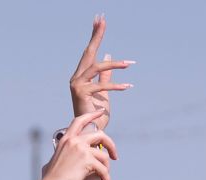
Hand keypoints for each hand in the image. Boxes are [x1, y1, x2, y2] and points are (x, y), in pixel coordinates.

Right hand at [40, 112, 116, 179]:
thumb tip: (63, 162)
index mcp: (66, 139)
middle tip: (114, 156)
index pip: (80, 121)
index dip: (92, 115)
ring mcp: (81, 150)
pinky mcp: (87, 162)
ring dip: (107, 168)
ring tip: (105, 177)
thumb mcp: (55, 161)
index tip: (101, 112)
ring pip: (104, 155)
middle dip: (110, 145)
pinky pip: (104, 170)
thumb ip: (62, 156)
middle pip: (100, 136)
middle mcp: (75, 141)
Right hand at [69, 15, 133, 131]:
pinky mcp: (81, 93)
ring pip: (97, 68)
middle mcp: (76, 78)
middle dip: (96, 36)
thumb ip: (106, 75)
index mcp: (81, 76)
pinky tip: (128, 86)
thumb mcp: (104, 92)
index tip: (99, 21)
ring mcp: (77, 85)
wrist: (89, 134)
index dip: (94, 36)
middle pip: (89, 53)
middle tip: (102, 19)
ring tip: (129, 64)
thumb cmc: (96, 116)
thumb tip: (109, 55)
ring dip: (114, 65)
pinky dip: (116, 86)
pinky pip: (101, 85)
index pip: (89, 53)